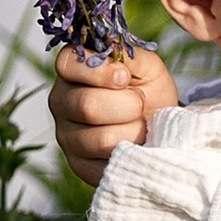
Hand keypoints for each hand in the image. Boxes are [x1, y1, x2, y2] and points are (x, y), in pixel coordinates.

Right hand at [50, 41, 176, 187]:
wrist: (159, 124)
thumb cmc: (148, 88)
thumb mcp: (146, 65)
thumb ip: (129, 55)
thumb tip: (114, 55)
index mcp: (71, 69)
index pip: (68, 64)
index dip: (101, 72)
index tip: (125, 77)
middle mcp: (61, 101)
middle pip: (87, 105)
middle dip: (128, 105)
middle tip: (141, 102)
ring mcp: (66, 136)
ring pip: (100, 139)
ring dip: (133, 131)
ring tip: (141, 124)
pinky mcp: (79, 165)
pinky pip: (106, 165)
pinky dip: (129, 155)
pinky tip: (133, 144)